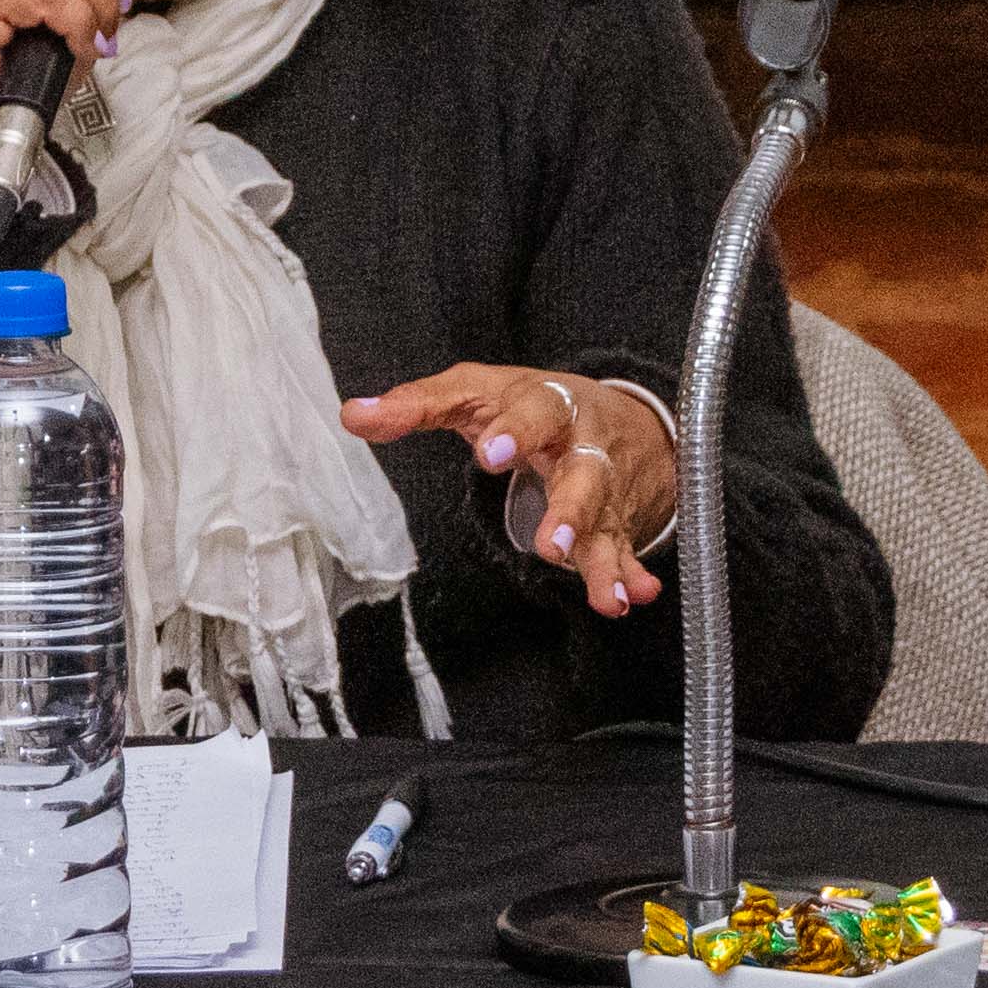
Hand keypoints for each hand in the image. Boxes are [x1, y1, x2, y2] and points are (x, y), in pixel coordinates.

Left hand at [338, 365, 680, 616]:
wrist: (617, 409)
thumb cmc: (529, 401)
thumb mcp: (475, 390)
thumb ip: (417, 404)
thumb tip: (353, 415)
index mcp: (548, 404)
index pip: (535, 411)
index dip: (515, 430)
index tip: (491, 453)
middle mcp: (584, 445)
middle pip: (583, 475)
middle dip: (570, 511)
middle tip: (549, 548)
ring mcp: (604, 486)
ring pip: (605, 522)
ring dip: (603, 559)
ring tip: (604, 597)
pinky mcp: (615, 520)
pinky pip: (625, 548)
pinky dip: (630, 574)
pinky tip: (634, 597)